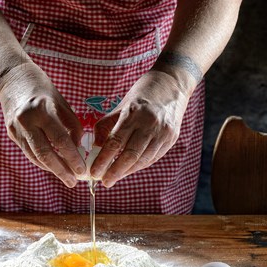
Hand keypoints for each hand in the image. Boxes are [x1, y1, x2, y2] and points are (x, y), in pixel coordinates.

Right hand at [0, 63, 85, 186]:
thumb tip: (78, 148)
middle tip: (73, 181)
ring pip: (35, 156)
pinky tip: (53, 166)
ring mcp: (16, 128)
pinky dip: (42, 161)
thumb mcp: (61, 102)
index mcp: (43, 110)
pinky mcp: (11, 133)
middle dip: (61, 170)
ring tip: (66, 177)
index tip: (82, 170)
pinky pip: (29, 152)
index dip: (72, 158)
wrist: (11, 78)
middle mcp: (27, 120)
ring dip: (52, 169)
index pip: (60, 140)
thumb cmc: (42, 88)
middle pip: (45, 154)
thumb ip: (71, 125)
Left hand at [90, 71, 189, 186]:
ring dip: (127, 171)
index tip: (94, 172)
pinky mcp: (172, 138)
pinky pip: (153, 157)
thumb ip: (107, 126)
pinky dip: (139, 165)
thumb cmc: (142, 94)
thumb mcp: (121, 105)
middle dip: (115, 171)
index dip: (104, 160)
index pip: (115, 142)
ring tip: (114, 177)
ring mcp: (163, 132)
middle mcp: (150, 124)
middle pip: (130, 155)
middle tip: (104, 181)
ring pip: (143, 159)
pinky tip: (129, 169)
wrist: (172, 84)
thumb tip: (96, 148)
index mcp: (134, 113)